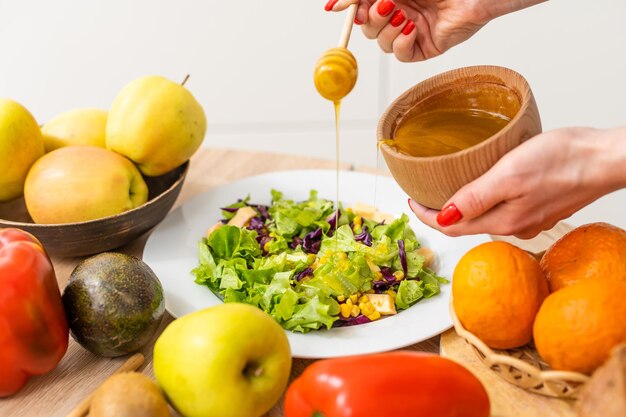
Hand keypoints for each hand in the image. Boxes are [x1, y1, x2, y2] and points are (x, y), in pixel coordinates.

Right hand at [324, 0, 545, 61]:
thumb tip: (336, 5)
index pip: (362, 9)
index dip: (351, 11)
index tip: (340, 8)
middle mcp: (400, 14)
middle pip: (368, 29)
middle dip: (372, 19)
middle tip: (386, 6)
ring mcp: (411, 32)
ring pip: (383, 44)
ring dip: (389, 30)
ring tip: (405, 15)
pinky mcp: (424, 48)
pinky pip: (402, 55)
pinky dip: (402, 43)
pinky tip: (413, 29)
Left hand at [408, 127, 625, 237]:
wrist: (606, 158)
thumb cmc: (563, 161)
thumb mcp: (510, 175)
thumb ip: (476, 198)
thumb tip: (442, 218)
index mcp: (503, 220)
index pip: (451, 226)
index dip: (426, 216)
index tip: (410, 200)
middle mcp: (515, 225)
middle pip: (466, 224)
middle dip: (441, 212)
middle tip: (423, 194)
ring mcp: (530, 217)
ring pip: (485, 216)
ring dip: (463, 206)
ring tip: (448, 187)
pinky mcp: (541, 206)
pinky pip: (504, 208)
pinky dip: (486, 200)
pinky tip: (485, 185)